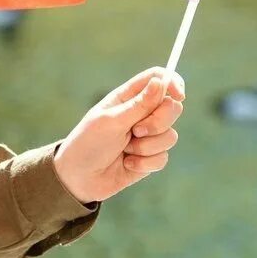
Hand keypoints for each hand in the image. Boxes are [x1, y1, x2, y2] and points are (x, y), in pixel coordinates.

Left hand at [52, 66, 184, 203]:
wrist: (78, 178)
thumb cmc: (88, 143)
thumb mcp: (112, 121)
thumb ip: (139, 105)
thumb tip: (160, 81)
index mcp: (127, 98)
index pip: (158, 78)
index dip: (172, 82)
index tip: (179, 95)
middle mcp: (140, 114)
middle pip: (171, 107)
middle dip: (158, 122)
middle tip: (136, 131)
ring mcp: (146, 136)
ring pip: (170, 135)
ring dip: (148, 146)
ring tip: (125, 150)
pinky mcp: (149, 158)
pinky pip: (164, 157)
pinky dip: (145, 162)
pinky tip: (127, 164)